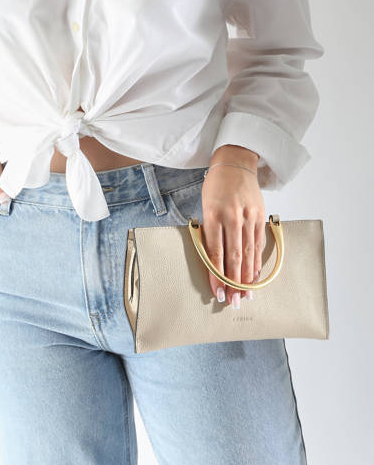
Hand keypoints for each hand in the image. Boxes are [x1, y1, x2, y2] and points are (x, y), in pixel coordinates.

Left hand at [201, 145, 264, 308]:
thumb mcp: (205, 207)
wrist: (235, 163)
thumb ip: (210, 232)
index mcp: (213, 215)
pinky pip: (258, 244)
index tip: (217, 293)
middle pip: (234, 257)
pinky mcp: (259, 216)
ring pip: (249, 253)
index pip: (214, 252)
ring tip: (245, 296)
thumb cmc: (215, 187)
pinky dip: (256, 262)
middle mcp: (232, 217)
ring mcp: (248, 217)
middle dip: (233, 283)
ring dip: (247, 278)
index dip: (216, 276)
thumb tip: (213, 261)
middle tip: (233, 302)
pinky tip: (254, 277)